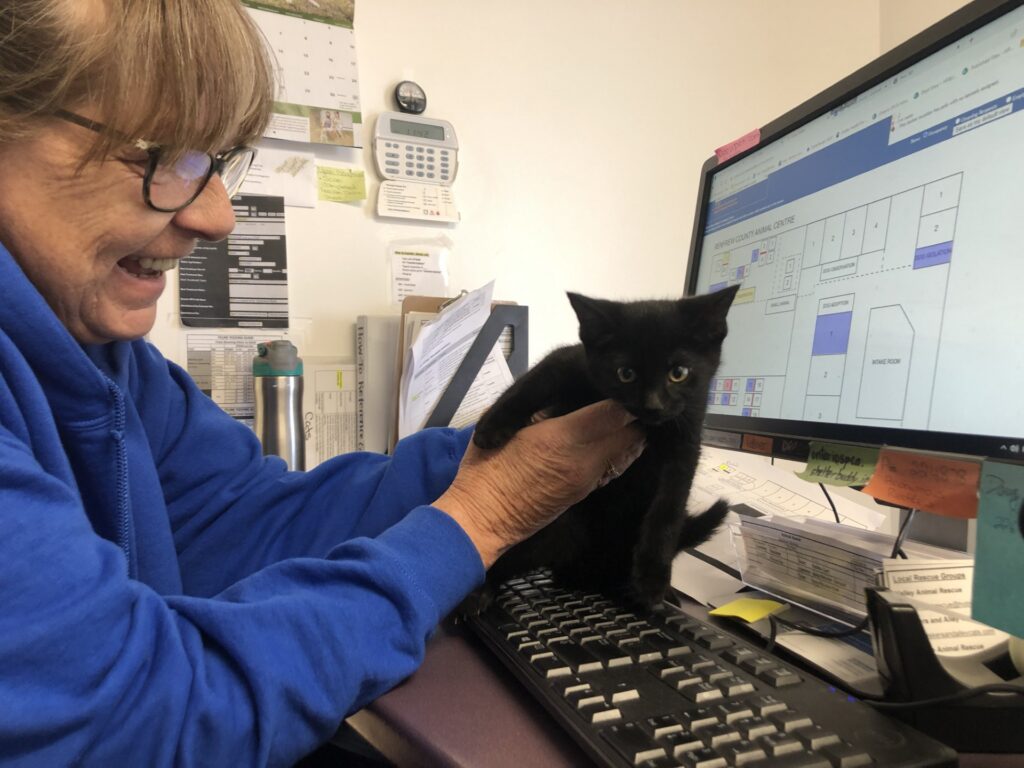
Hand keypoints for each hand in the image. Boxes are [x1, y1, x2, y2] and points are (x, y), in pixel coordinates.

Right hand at [433, 400, 645, 567]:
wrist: (481, 519)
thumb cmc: (485, 468)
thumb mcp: (505, 428)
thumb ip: (532, 407)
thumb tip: (553, 395)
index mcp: (563, 437)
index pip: (615, 412)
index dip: (621, 396)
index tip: (615, 386)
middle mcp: (586, 460)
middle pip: (633, 433)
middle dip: (631, 415)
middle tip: (617, 400)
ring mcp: (588, 480)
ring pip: (628, 451)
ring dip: (626, 434)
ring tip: (611, 418)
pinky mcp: (585, 494)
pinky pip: (614, 467)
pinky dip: (616, 452)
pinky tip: (600, 441)